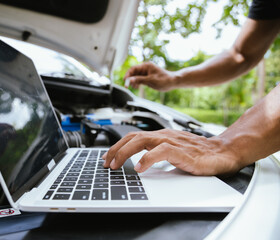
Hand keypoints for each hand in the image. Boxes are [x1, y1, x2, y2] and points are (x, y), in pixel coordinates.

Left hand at [102, 129, 240, 175]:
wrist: (222, 152)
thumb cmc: (198, 153)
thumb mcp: (172, 151)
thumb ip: (156, 153)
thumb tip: (138, 163)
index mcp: (161, 136)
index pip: (134, 136)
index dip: (118, 146)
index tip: (108, 157)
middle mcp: (164, 135)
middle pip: (133, 137)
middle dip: (116, 149)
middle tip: (106, 162)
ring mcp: (172, 141)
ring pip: (142, 140)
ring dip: (125, 152)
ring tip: (116, 165)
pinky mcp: (181, 151)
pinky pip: (160, 151)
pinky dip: (147, 159)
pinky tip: (139, 168)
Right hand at [124, 62, 176, 91]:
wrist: (173, 82)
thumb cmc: (164, 80)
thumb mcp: (150, 80)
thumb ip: (140, 80)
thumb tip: (130, 79)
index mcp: (146, 66)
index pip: (133, 69)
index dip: (128, 74)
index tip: (125, 81)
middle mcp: (146, 68)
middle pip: (134, 73)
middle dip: (130, 79)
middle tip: (128, 86)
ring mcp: (147, 72)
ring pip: (136, 76)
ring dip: (134, 82)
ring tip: (135, 87)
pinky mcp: (148, 77)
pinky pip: (140, 79)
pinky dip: (137, 83)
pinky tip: (137, 87)